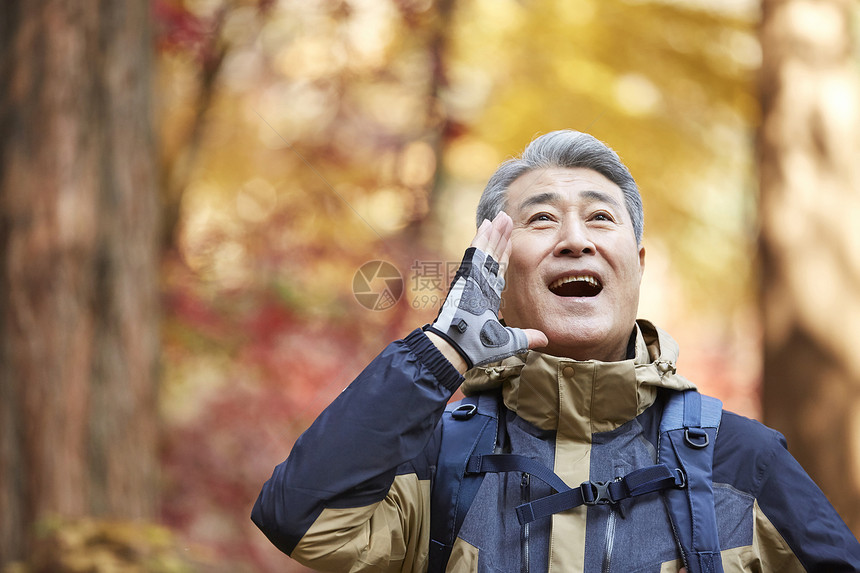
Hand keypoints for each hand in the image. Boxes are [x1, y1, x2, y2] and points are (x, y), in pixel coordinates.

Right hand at [425, 213, 546, 370]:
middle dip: (500, 238)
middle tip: (506, 219)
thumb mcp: (510, 341)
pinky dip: (483, 237)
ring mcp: (472, 279)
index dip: (503, 256)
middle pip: (492, 256)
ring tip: (501, 216)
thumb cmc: (478, 347)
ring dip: (494, 232)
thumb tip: (545, 338)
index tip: (509, 242)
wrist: (458, 346)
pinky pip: (476, 251)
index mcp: (485, 298)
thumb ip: (527, 337)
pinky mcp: (467, 275)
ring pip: (486, 250)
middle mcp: (479, 285)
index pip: (497, 272)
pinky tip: (488, 223)